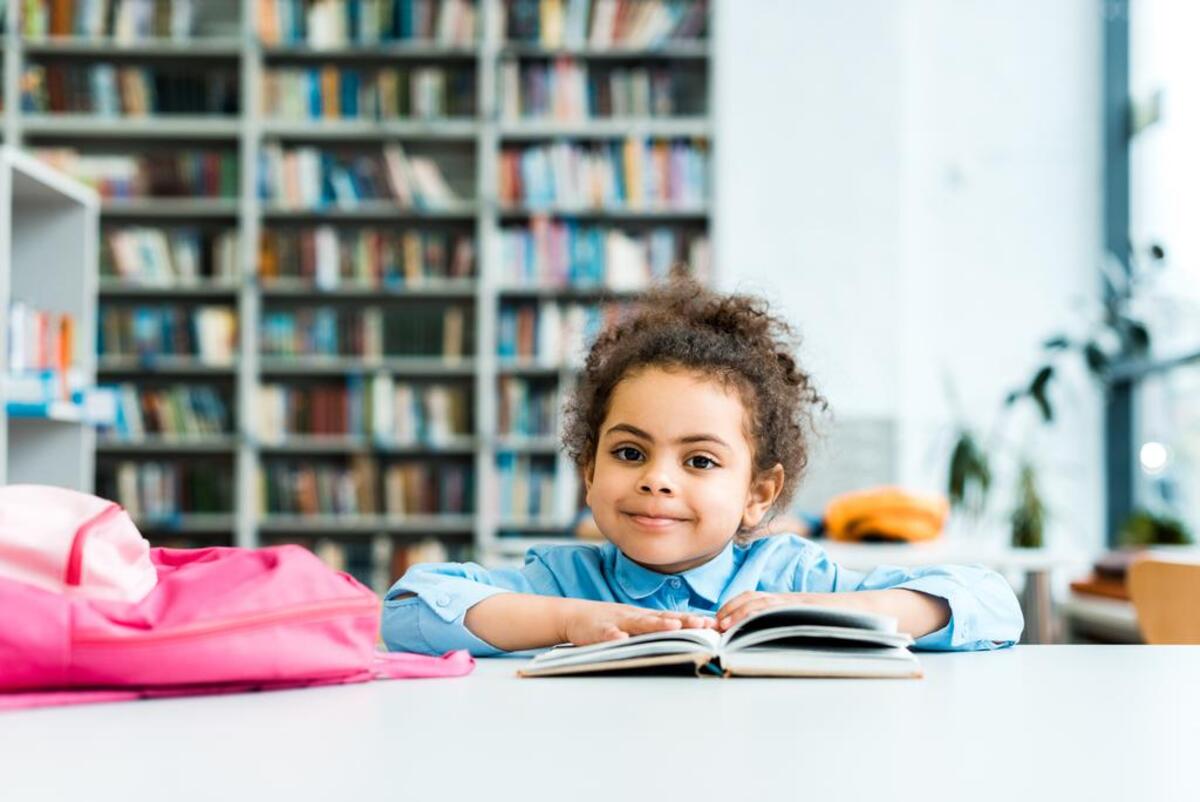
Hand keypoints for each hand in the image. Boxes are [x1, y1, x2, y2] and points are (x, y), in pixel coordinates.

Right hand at [560, 599, 716, 645]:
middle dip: (683, 621)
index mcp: (644, 618)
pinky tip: (621, 641)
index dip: (692, 620)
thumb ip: (652, 631)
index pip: (672, 617)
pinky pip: (607, 634)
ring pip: (639, 623)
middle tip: (703, 624)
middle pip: (662, 618)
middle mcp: (634, 617)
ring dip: (656, 625)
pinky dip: (614, 637)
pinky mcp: (598, 630)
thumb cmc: (607, 623)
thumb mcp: (632, 625)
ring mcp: (617, 622)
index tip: (713, 623)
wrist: (573, 615)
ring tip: (673, 627)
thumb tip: (679, 638)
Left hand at [715, 590, 877, 631]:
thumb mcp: (805, 623)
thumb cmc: (838, 623)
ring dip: (739, 614)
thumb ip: (785, 626)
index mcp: (786, 603)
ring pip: (762, 603)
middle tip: (712, 625)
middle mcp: (789, 600)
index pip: (752, 599)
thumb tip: (761, 644)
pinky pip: (782, 611)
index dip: (731, 608)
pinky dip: (763, 616)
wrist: (868, 613)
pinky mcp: (808, 610)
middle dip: (728, 610)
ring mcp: (797, 604)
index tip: (715, 621)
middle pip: (751, 598)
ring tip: (724, 627)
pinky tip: (751, 626)